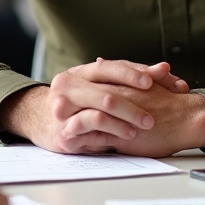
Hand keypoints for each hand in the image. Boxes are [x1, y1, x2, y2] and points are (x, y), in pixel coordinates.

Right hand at [0, 58, 204, 154]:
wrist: (39, 119)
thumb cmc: (78, 101)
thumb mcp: (98, 86)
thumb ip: (130, 78)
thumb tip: (165, 69)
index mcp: (81, 72)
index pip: (109, 67)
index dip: (132, 73)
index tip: (154, 80)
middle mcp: (69, 86)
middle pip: (107, 92)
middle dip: (134, 104)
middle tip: (153, 116)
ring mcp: (63, 108)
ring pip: (99, 111)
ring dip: (125, 120)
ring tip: (142, 127)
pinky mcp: (63, 131)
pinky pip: (90, 130)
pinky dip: (111, 131)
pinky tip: (125, 136)